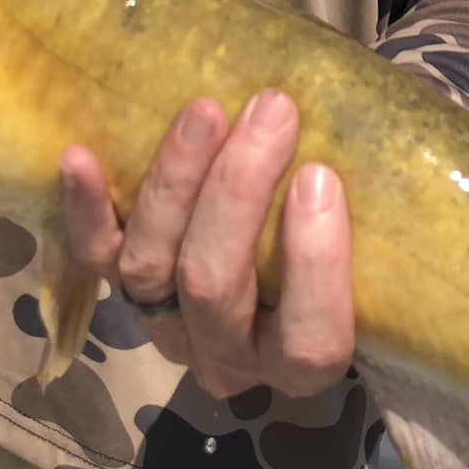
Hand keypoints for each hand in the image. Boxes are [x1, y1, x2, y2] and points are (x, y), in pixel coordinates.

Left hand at [62, 88, 353, 399]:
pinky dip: (84, 208)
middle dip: (238, 192)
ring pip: (151, 268)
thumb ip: (383, 192)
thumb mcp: (383, 224)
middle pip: (214, 287)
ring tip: (204, 111)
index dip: (313, 261)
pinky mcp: (120, 286)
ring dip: (175, 183)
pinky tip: (79, 156)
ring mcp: (165, 324)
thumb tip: (389, 113)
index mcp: (305, 359)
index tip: (320, 176)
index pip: (310, 338)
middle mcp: (228, 356)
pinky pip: (92, 256)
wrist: (287, 238)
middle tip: (272, 110)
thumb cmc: (351, 226)